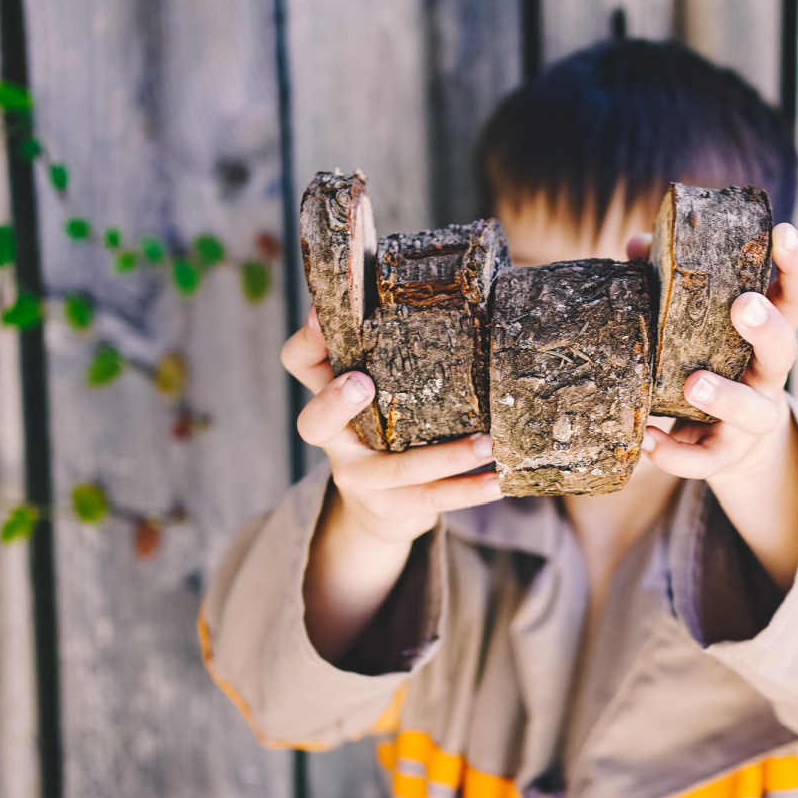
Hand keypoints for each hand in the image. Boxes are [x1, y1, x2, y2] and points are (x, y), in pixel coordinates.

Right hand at [282, 307, 500, 657]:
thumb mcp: (384, 391)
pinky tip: (498, 480)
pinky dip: (468, 491)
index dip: (306, 340)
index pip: (299, 363)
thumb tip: (443, 287)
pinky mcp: (394, 508)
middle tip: (362, 383)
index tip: (321, 316)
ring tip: (485, 442)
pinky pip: (434, 500)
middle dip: (334, 402)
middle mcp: (337, 440)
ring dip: (445, 456)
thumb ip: (396, 351)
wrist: (380, 510)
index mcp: (331, 398)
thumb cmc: (390, 430)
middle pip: (313, 423)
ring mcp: (361, 479)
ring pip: (397, 468)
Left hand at [632, 222, 797, 588]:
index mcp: (766, 332)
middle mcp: (767, 375)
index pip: (795, 295)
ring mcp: (752, 418)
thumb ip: (671, 284)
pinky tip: (649, 440)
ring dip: (726, 396)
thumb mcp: (697, 325)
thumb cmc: (708, 362)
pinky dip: (677, 454)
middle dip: (767, 326)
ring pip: (753, 411)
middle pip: (784, 349)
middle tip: (743, 305)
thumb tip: (639, 243)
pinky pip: (707, 459)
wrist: (729, 444)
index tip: (785, 232)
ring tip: (694, 385)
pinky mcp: (726, 455)